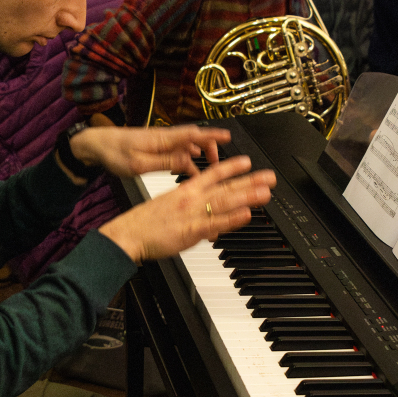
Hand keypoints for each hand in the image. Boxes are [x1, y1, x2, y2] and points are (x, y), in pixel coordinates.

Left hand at [69, 124, 230, 177]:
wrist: (96, 145)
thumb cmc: (113, 153)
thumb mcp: (139, 164)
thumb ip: (165, 162)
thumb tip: (188, 161)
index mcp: (162, 139)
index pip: (193, 134)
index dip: (212, 135)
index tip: (228, 136)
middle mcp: (163, 137)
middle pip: (194, 137)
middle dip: (210, 146)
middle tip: (218, 161)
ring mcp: (159, 140)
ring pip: (187, 143)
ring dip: (200, 152)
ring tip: (208, 167)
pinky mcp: (155, 146)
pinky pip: (177, 149)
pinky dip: (187, 156)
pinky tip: (188, 166)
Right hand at [99, 155, 275, 263]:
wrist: (127, 234)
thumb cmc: (144, 224)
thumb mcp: (169, 211)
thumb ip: (193, 218)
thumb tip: (213, 227)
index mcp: (184, 191)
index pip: (212, 175)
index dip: (231, 167)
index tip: (247, 162)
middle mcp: (191, 199)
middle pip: (225, 187)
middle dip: (249, 181)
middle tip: (269, 177)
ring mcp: (192, 214)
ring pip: (224, 202)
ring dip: (247, 196)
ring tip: (265, 192)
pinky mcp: (191, 231)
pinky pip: (215, 223)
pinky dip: (232, 219)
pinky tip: (246, 214)